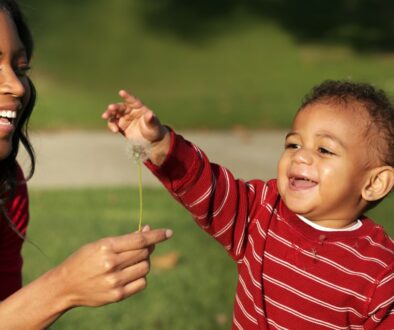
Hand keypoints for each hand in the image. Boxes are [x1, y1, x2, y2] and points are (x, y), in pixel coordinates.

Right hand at [53, 226, 172, 307]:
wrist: (65, 285)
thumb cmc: (85, 260)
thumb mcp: (101, 244)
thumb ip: (125, 240)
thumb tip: (148, 232)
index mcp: (106, 247)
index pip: (140, 240)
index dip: (157, 235)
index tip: (169, 233)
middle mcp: (111, 264)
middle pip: (144, 253)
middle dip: (147, 248)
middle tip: (142, 247)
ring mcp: (114, 281)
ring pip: (145, 267)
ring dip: (144, 262)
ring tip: (132, 261)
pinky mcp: (117, 295)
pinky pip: (142, 282)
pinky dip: (141, 276)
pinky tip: (131, 273)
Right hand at [102, 90, 166, 144]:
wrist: (150, 141)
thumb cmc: (154, 130)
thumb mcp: (154, 126)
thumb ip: (151, 120)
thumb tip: (150, 114)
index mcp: (139, 108)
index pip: (132, 100)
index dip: (127, 96)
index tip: (121, 92)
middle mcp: (130, 111)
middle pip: (120, 107)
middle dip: (114, 107)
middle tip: (110, 108)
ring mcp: (124, 118)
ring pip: (114, 114)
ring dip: (109, 114)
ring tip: (104, 116)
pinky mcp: (120, 126)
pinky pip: (113, 124)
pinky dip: (112, 126)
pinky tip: (115, 130)